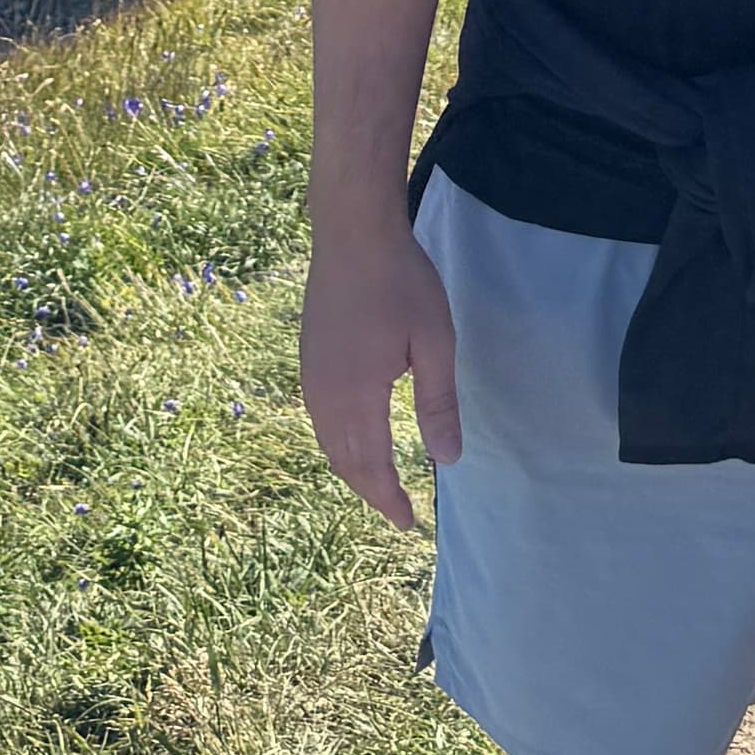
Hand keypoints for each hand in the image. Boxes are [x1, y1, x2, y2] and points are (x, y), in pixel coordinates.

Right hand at [298, 218, 462, 529]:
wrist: (352, 232)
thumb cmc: (401, 282)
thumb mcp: (434, 342)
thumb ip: (438, 403)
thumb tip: (446, 461)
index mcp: (358, 397)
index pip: (371, 467)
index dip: (389, 500)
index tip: (408, 523)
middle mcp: (325, 395)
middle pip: (344, 462)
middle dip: (371, 492)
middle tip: (397, 512)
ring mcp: (311, 376)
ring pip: (327, 442)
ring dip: (352, 470)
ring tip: (379, 484)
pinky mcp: (308, 359)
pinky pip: (320, 420)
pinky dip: (338, 444)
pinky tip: (355, 439)